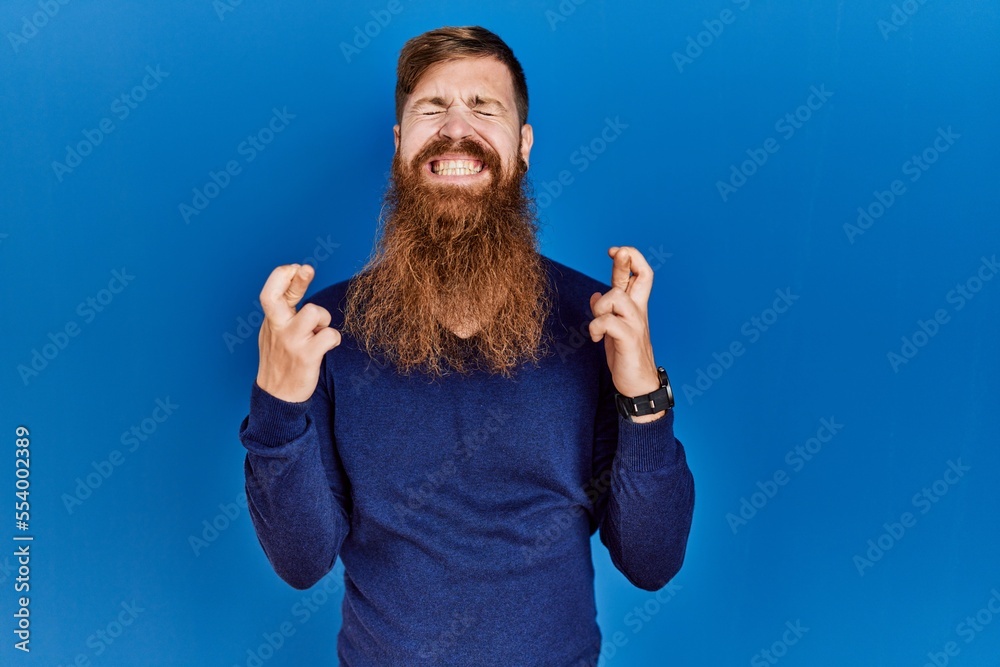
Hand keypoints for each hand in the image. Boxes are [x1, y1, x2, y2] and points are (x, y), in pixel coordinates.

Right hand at [256, 264, 341, 402]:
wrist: (277, 395)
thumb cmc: (280, 358)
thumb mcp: (275, 330)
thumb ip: (286, 306)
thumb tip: (299, 273)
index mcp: (271, 320)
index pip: (271, 292)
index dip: (284, 275)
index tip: (298, 267)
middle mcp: (278, 328)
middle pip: (280, 297)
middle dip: (297, 279)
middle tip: (307, 269)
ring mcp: (291, 342)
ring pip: (315, 312)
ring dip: (323, 319)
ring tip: (319, 332)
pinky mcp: (307, 356)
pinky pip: (330, 335)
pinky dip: (333, 339)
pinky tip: (326, 347)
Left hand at [588, 246, 659, 400]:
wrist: (638, 385)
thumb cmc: (625, 356)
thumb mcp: (613, 330)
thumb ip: (607, 311)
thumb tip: (595, 295)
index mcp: (635, 307)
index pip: (639, 275)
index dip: (629, 258)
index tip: (614, 250)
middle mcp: (638, 312)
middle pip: (641, 276)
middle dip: (627, 259)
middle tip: (615, 251)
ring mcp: (635, 324)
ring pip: (616, 297)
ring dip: (600, 307)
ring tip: (597, 326)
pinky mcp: (629, 339)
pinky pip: (608, 322)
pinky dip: (596, 327)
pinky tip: (597, 338)